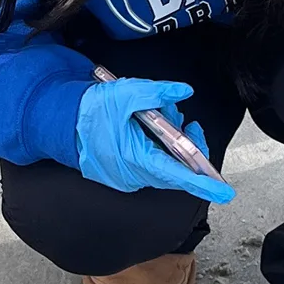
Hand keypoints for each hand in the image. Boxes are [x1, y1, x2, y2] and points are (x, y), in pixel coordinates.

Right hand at [74, 78, 232, 200]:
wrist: (60, 122)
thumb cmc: (90, 110)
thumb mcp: (126, 92)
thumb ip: (158, 92)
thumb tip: (183, 91)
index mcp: (135, 158)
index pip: (178, 175)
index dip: (204, 183)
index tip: (223, 191)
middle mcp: (132, 175)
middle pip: (175, 170)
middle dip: (187, 147)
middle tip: (188, 125)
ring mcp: (126, 178)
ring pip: (163, 167)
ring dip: (170, 147)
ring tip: (161, 121)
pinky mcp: (121, 176)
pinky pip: (149, 167)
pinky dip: (157, 151)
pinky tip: (150, 132)